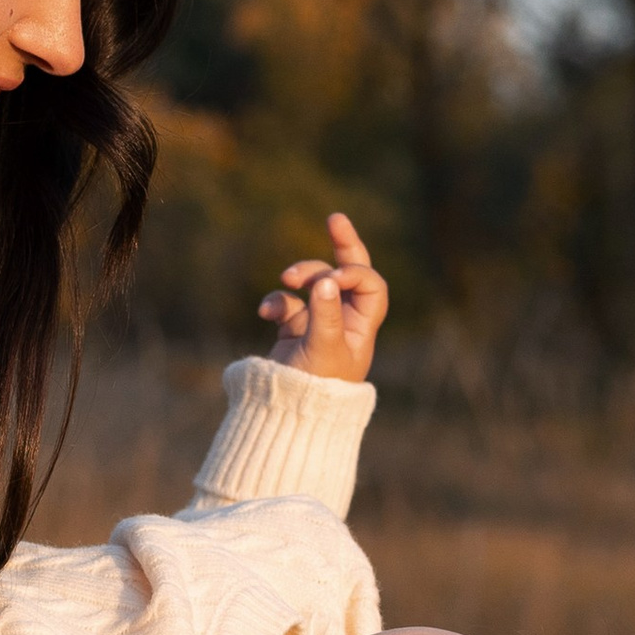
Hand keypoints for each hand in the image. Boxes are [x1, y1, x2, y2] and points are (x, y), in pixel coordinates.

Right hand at [258, 214, 388, 382]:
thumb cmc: (316, 389)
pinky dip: (276, 300)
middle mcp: (345, 320)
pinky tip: (266, 311)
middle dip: (342, 245)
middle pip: (350, 272)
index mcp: (363, 325)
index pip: (368, 283)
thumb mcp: (323, 350)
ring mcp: (319, 322)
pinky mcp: (294, 329)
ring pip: (315, 282)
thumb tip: (326, 279)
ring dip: (301, 274)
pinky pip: (287, 301)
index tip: (331, 278)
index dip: (352, 272)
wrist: (288, 417)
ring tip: (286, 278)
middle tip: (335, 217)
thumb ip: (324, 314)